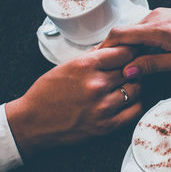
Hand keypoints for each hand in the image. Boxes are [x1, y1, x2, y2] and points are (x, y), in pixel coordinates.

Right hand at [5, 47, 141, 157]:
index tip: (129, 56)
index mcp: (86, 66)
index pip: (125, 52)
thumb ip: (94, 56)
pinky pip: (136, 109)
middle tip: (127, 72)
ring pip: (137, 89)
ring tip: (124, 86)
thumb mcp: (68, 66)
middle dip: (131, 69)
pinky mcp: (107, 126)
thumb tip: (116, 46)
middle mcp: (96, 85)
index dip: (130, 53)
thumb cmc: (48, 93)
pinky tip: (126, 101)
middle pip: (133, 70)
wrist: (32, 123)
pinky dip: (134, 103)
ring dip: (133, 86)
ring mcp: (103, 107)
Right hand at [98, 0, 170, 77]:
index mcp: (156, 30)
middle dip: (113, 50)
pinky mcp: (161, 17)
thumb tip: (129, 71)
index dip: (104, 48)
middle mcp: (152, 19)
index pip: (119, 35)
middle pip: (122, 33)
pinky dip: (136, 42)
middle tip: (108, 67)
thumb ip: (153, 65)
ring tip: (124, 64)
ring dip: (126, 47)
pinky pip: (141, 29)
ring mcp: (156, 15)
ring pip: (131, 31)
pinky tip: (140, 54)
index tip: (97, 62)